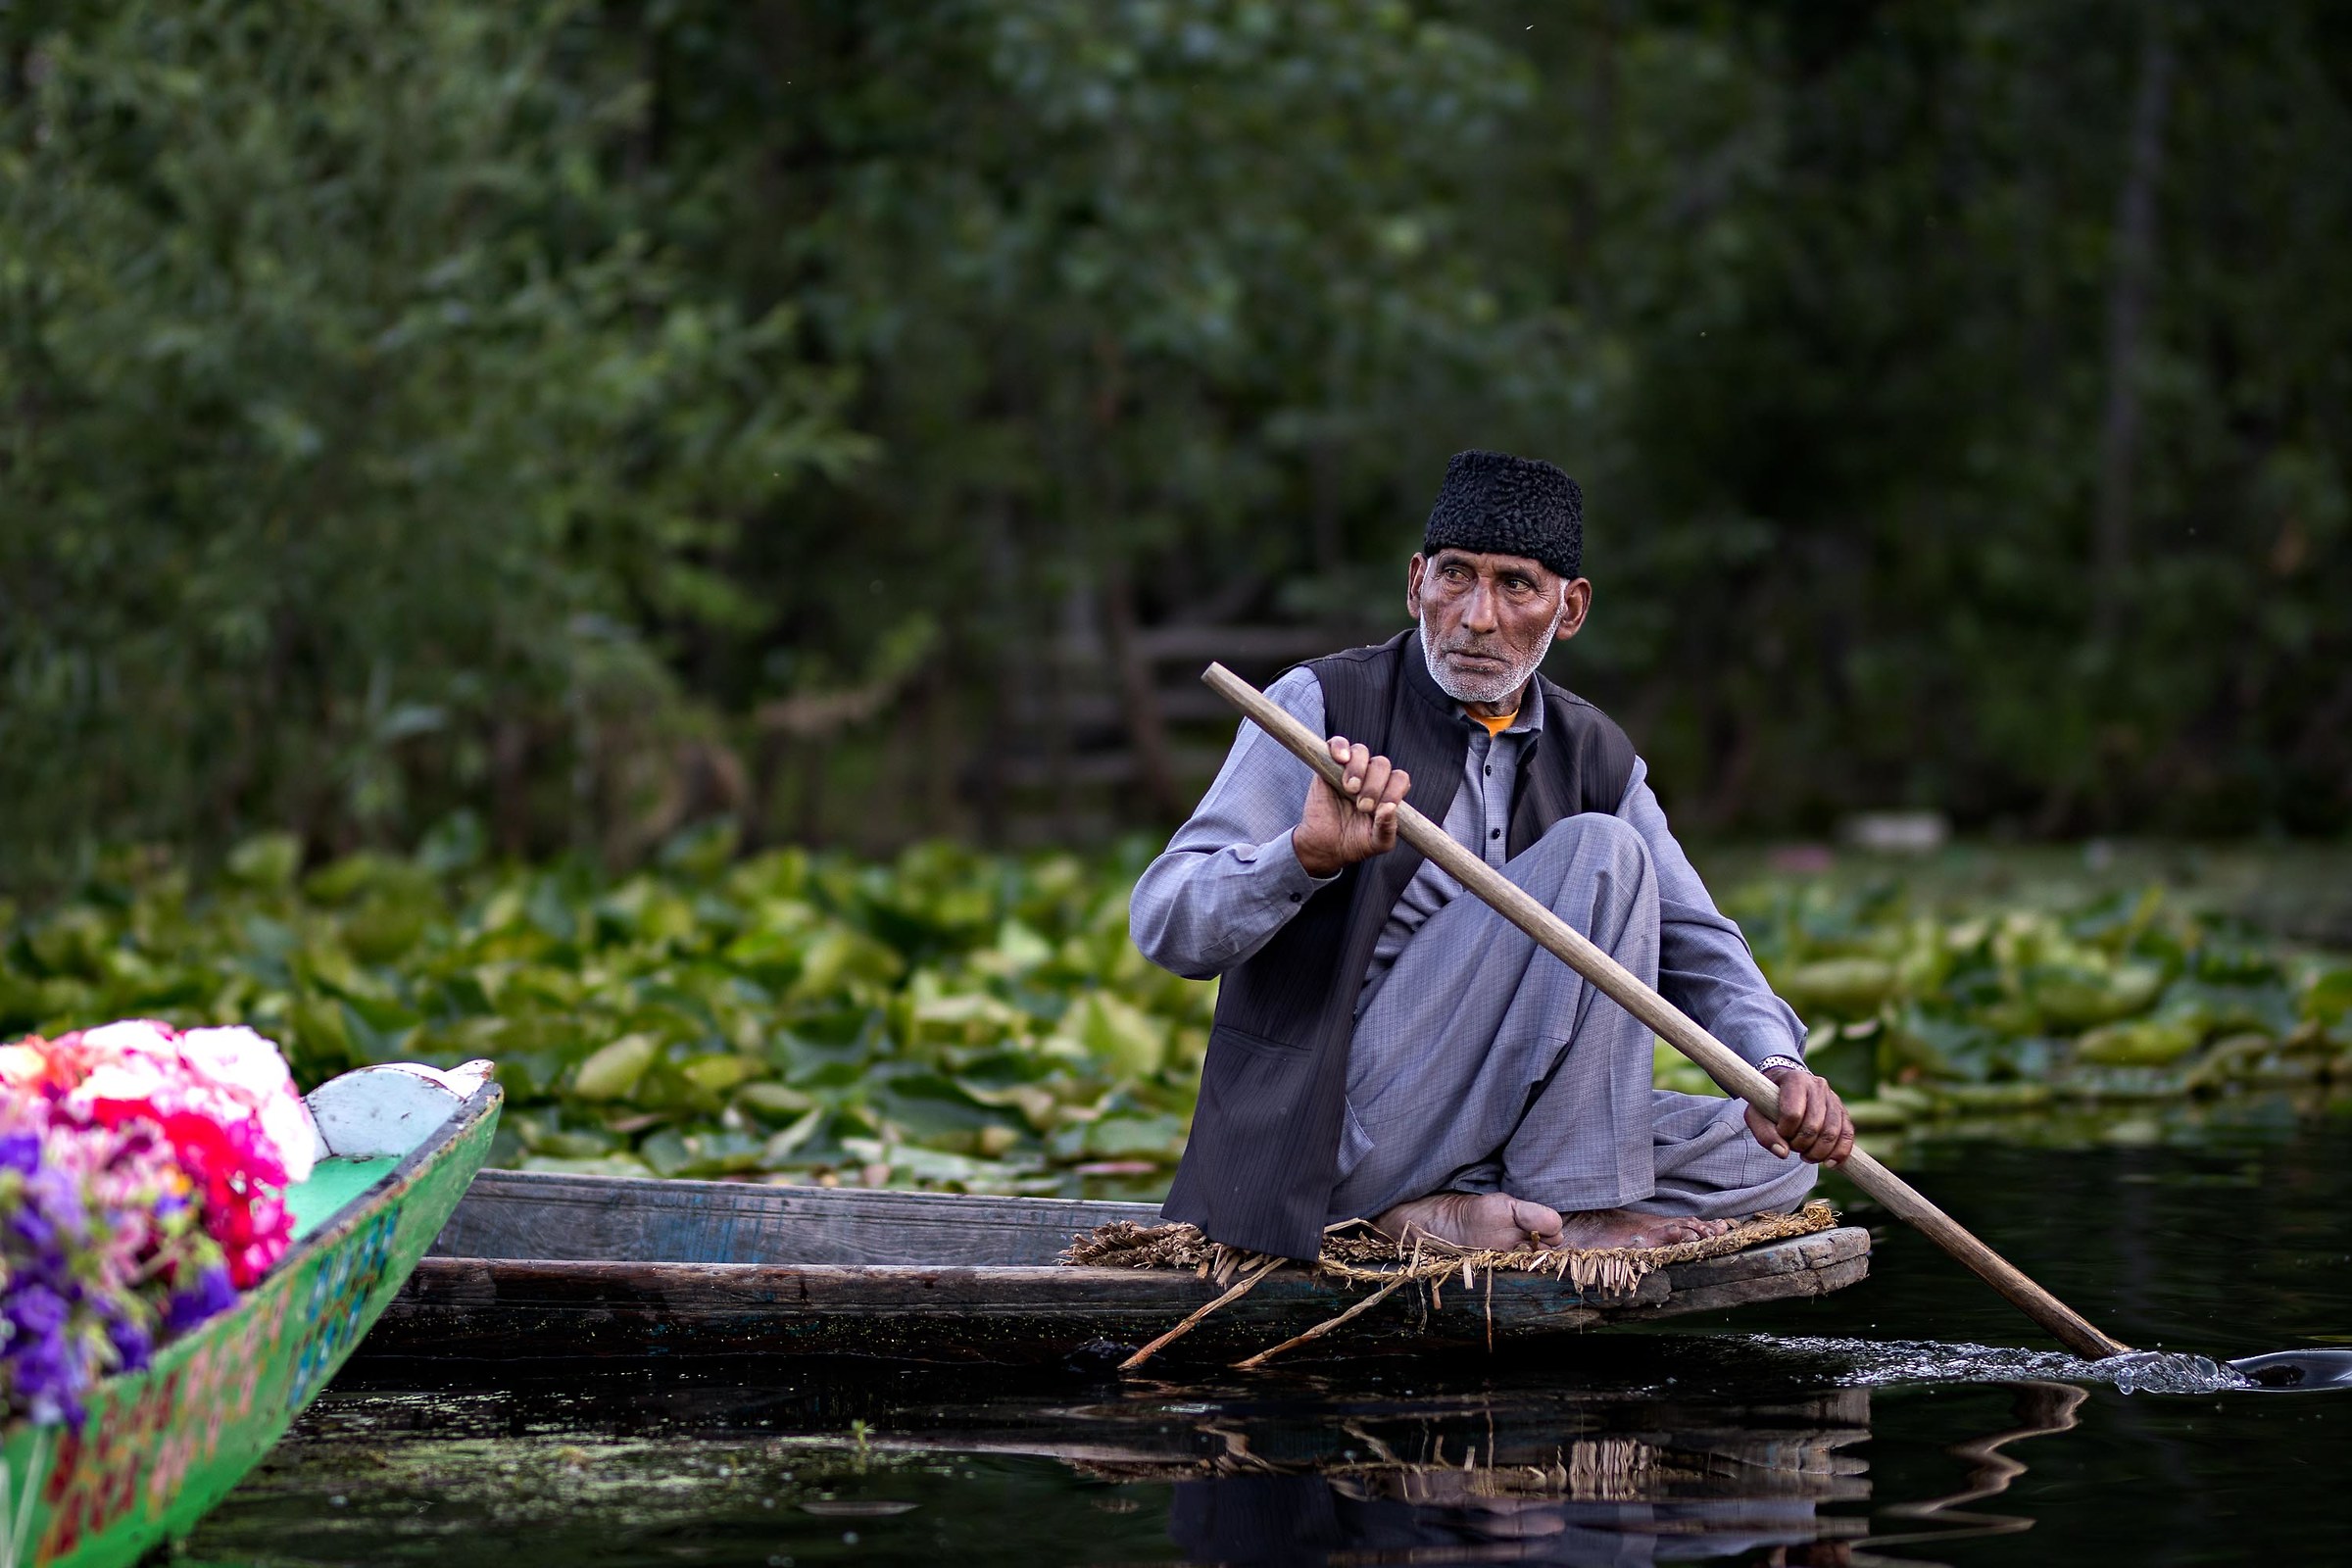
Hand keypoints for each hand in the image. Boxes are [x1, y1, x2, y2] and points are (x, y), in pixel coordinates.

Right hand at [1290, 735, 1410, 877]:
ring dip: (1358, 769)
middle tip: (1362, 806)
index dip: (1395, 790)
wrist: (1324, 847)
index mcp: (1387, 792)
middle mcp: (1371, 777)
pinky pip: (1337, 743)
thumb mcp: (1377, 843)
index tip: (1382, 808)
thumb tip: (1390, 808)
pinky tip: (1341, 759)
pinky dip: (1340, 747)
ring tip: (1350, 789)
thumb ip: (1387, 828)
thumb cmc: (1355, 843)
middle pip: (1381, 764)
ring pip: (1361, 752)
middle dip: (1374, 786)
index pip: (1400, 778)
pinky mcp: (1328, 765)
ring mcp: (1350, 769)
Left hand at [1746, 1066, 1854, 1166]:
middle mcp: (1817, 1085)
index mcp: (1794, 1080)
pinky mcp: (1843, 1112)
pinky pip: (1848, 1135)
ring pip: (1833, 1132)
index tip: (1780, 1132)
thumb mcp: (1756, 1114)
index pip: (1793, 1113)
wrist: (1785, 1087)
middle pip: (1814, 1125)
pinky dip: (1840, 1153)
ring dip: (1818, 1152)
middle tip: (1792, 1146)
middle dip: (1801, 1144)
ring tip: (1805, 1155)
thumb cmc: (1768, 1102)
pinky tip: (1829, 1163)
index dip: (1785, 1131)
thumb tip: (1783, 1153)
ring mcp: (1833, 1098)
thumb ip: (1764, 1134)